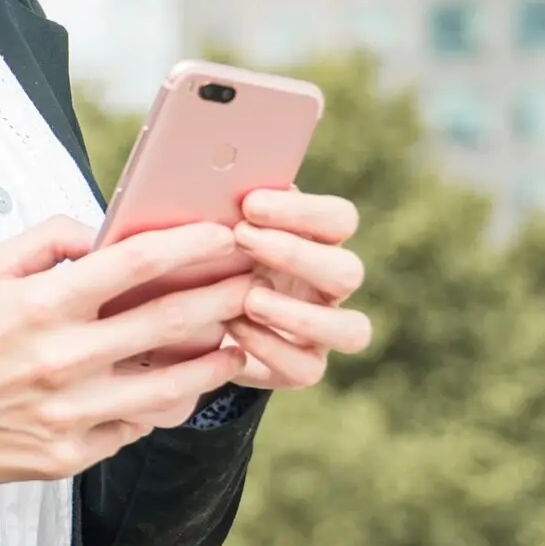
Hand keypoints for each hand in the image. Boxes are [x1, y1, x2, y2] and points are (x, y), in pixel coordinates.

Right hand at [0, 216, 255, 487]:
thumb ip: (47, 241)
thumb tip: (99, 232)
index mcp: (41, 303)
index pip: (134, 265)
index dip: (189, 247)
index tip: (225, 234)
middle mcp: (61, 359)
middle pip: (165, 323)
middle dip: (220, 296)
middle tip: (255, 280)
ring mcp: (69, 414)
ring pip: (166, 386)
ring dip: (212, 361)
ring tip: (237, 343)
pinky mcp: (68, 456)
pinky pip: (134, 428)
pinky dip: (165, 406)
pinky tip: (184, 388)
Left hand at [223, 188, 371, 390]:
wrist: (192, 310)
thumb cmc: (210, 250)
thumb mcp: (217, 223)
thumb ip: (227, 203)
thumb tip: (213, 177)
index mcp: (318, 240)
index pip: (341, 218)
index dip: (304, 212)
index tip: (250, 204)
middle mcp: (329, 285)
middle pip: (349, 271)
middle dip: (296, 255)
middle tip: (242, 239)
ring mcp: (323, 331)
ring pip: (352, 330)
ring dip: (299, 313)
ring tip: (249, 297)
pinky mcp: (302, 368)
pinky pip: (307, 368)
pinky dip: (270, 347)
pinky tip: (232, 327)